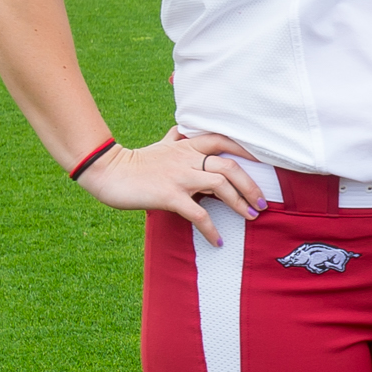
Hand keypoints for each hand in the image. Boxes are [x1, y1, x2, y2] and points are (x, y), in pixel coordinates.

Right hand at [77, 129, 267, 244]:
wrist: (107, 172)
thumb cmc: (135, 162)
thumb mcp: (160, 146)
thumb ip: (176, 139)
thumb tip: (181, 131)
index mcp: (187, 146)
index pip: (222, 140)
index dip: (245, 149)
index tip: (263, 160)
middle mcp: (187, 158)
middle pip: (230, 165)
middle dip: (250, 184)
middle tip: (261, 202)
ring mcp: (180, 177)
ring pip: (221, 185)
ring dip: (240, 203)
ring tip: (250, 216)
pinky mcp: (170, 196)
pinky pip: (198, 214)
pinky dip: (211, 229)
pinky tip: (218, 241)